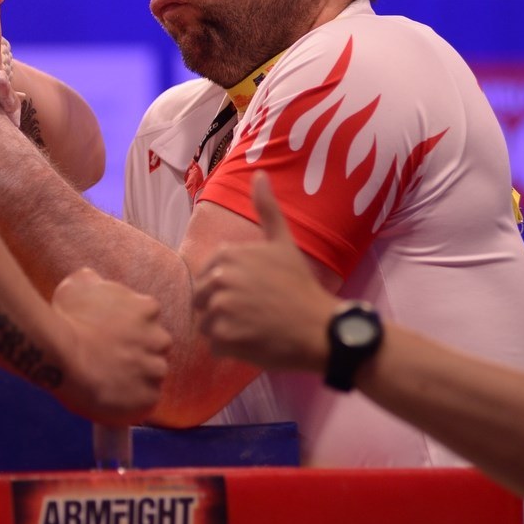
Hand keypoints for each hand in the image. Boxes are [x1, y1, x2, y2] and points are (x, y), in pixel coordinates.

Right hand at [50, 268, 169, 425]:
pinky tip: (112, 398)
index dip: (131, 331)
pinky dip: (132, 403)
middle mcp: (159, 339)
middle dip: (139, 355)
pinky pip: (145, 403)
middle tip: (112, 361)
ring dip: (137, 380)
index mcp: (148, 310)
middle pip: (156, 349)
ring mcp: (155, 370)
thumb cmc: (67, 318)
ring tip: (111, 382)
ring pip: (153, 377)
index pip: (149, 320)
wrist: (61, 354)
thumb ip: (93, 281)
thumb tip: (92, 279)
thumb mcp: (78, 286)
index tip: (114, 338)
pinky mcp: (148, 399)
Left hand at [192, 174, 339, 371]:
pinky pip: (215, 346)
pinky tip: (255, 341)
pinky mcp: (224, 338)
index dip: (227, 289)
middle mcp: (218, 278)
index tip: (252, 294)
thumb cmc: (300, 285)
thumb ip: (266, 209)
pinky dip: (232, 349)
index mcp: (226, 255)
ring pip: (207, 324)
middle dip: (223, 310)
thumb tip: (259, 174)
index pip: (207, 277)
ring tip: (256, 327)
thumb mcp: (282, 242)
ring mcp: (220, 308)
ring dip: (227, 330)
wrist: (320, 327)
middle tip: (254, 314)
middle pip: (202, 300)